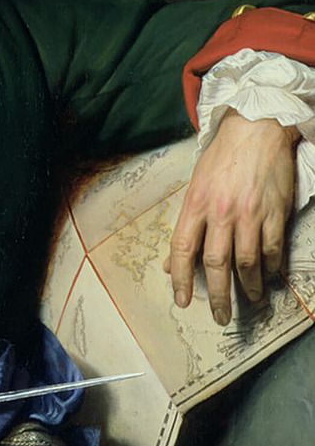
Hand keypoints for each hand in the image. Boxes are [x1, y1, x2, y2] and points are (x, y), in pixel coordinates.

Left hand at [165, 109, 298, 324]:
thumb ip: (187, 226)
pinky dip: (269, 268)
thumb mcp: (195, 186)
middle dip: (217, 296)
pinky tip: (268, 278)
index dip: (179, 279)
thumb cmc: (223, 157)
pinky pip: (271, 250)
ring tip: (249, 301)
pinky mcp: (274, 213)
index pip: (182, 249)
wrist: (257, 128)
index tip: (182, 301)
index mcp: (195, 204)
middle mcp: (221, 212)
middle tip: (220, 316)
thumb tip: (171, 263)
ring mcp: (249, 214)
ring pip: (246, 262)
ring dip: (247, 288)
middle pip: (215, 263)